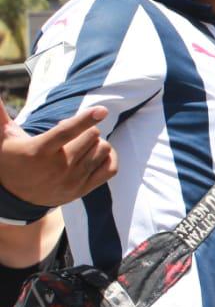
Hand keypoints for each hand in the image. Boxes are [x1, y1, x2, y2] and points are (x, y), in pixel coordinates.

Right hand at [0, 102, 116, 207]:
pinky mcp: (83, 189)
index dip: (84, 120)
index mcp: (38, 151)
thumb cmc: (11, 158)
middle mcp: (58, 167)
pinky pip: (111, 168)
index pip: (66, 132)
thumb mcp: (3, 138)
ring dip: (95, 142)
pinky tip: (96, 153)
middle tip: (69, 134)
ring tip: (79, 144)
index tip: (102, 110)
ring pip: (103, 149)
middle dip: (85, 128)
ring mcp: (72, 180)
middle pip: (91, 135)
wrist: (15, 196)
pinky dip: (108, 156)